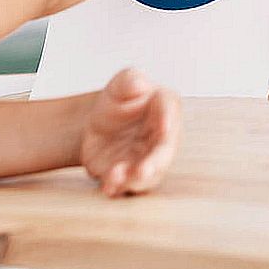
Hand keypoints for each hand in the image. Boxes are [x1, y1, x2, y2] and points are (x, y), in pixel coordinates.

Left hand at [79, 68, 180, 196]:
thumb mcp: (120, 85)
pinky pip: (126, 186)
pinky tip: (108, 186)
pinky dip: (117, 187)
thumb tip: (140, 85)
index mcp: (165, 108)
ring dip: (134, 179)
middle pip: (163, 153)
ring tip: (116, 176)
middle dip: (154, 163)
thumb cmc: (119, 100)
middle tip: (144, 169)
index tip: (164, 127)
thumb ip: (130, 81)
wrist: (99, 124)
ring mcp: (148, 161)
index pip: (170, 111)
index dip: (168, 119)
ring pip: (147, 175)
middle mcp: (163, 139)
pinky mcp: (129, 176)